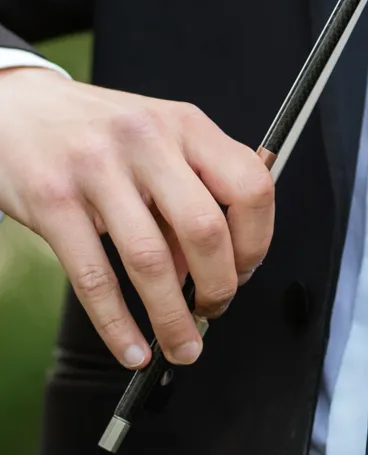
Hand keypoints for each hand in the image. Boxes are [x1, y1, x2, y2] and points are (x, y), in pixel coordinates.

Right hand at [0, 68, 273, 368]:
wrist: (18, 106)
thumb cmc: (95, 130)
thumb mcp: (155, 140)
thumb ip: (188, 193)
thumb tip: (213, 267)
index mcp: (185, 123)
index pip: (250, 184)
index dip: (257, 240)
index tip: (247, 271)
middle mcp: (147, 140)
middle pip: (205, 228)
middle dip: (218, 286)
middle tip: (214, 310)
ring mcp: (98, 169)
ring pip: (150, 261)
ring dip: (171, 319)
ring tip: (181, 344)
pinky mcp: (53, 200)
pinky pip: (94, 277)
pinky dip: (117, 326)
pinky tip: (131, 348)